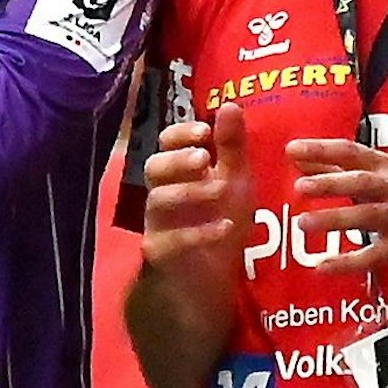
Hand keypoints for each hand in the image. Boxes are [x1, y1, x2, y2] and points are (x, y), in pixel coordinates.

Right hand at [140, 102, 253, 282]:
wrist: (212, 283)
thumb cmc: (219, 223)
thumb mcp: (234, 182)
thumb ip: (231, 147)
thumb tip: (230, 105)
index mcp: (178, 172)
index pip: (166, 142)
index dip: (180, 134)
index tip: (204, 131)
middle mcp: (163, 194)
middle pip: (153, 167)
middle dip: (177, 159)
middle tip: (204, 158)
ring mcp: (158, 225)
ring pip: (157, 201)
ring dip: (189, 192)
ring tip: (220, 191)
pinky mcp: (160, 255)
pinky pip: (168, 242)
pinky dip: (196, 233)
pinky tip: (224, 228)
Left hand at [286, 138, 387, 276]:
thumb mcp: (383, 174)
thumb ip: (339, 167)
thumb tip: (299, 158)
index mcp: (386, 168)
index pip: (351, 152)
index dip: (322, 149)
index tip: (292, 149)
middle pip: (360, 183)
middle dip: (330, 183)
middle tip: (299, 186)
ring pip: (365, 217)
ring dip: (334, 220)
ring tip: (303, 223)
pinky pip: (372, 256)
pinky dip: (347, 263)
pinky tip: (322, 267)